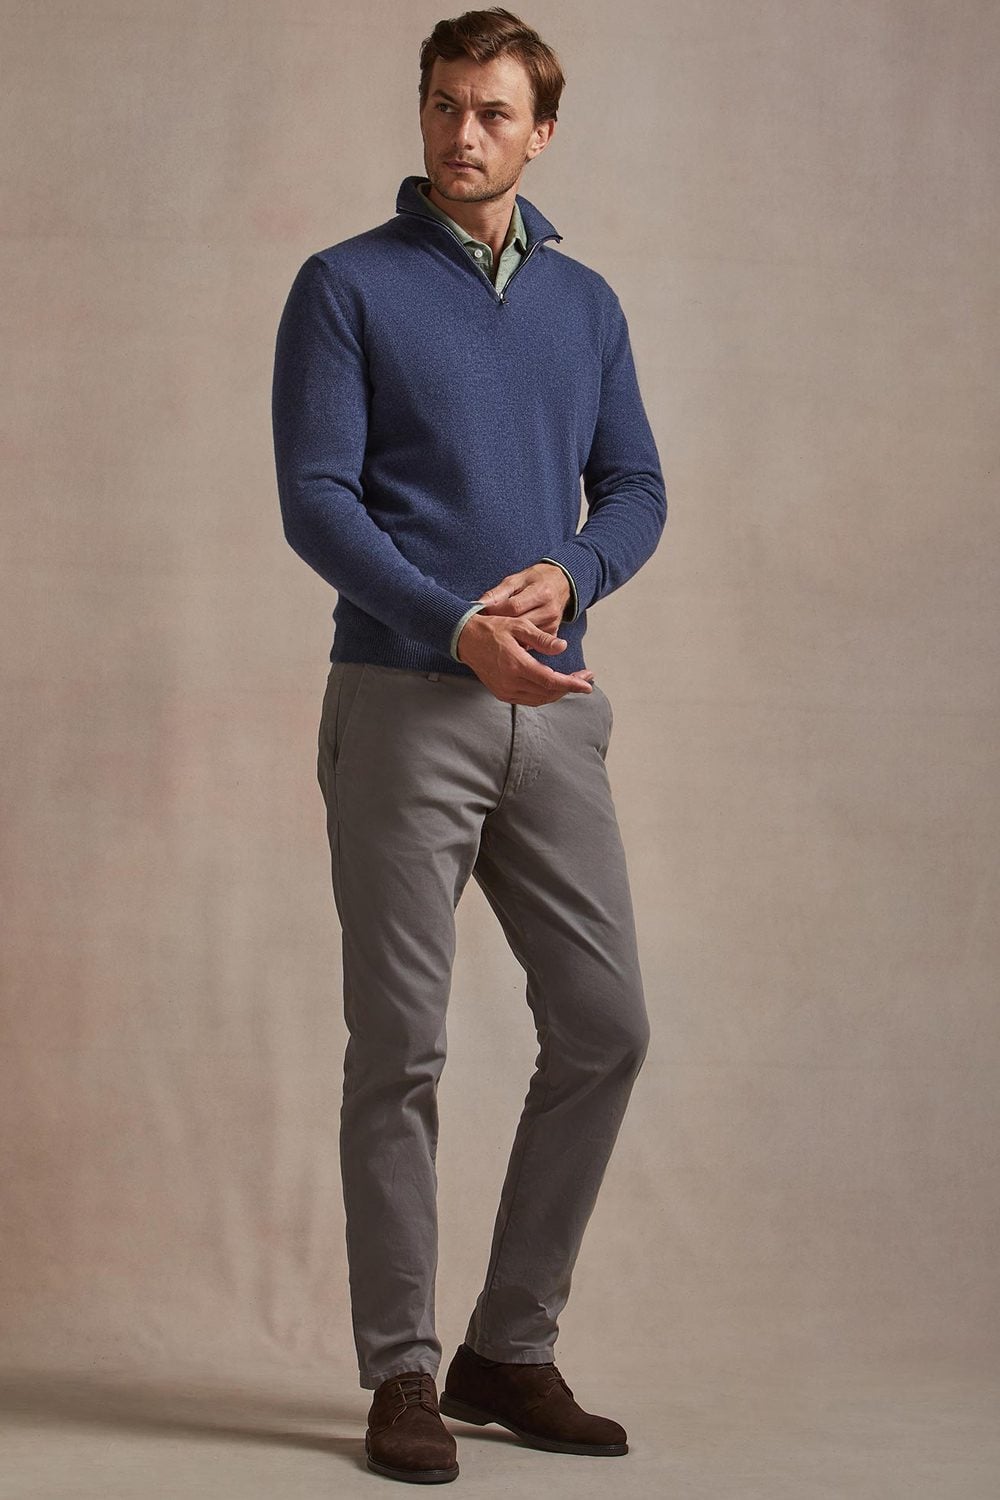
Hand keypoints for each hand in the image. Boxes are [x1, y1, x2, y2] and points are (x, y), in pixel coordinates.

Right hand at [456, 611, 594, 704]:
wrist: (465, 638)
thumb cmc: (492, 628)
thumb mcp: (519, 626)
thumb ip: (541, 639)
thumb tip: (563, 647)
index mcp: (517, 665)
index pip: (551, 681)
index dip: (572, 684)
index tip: (588, 684)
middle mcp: (511, 682)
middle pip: (548, 693)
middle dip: (569, 687)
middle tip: (585, 678)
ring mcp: (505, 690)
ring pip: (539, 699)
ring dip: (558, 692)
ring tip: (572, 682)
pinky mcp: (501, 693)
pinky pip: (528, 699)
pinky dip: (543, 695)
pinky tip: (552, 685)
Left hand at [475, 562, 568, 633]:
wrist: (561, 584)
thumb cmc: (536, 580)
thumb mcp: (517, 579)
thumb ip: (498, 592)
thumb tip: (478, 604)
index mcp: (541, 593)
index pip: (514, 607)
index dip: (495, 610)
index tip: (483, 611)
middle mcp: (549, 610)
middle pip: (518, 623)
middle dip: (499, 624)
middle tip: (486, 623)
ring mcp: (552, 624)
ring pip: (523, 636)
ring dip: (508, 634)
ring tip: (496, 629)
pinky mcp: (552, 634)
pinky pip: (531, 642)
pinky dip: (518, 639)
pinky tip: (510, 636)